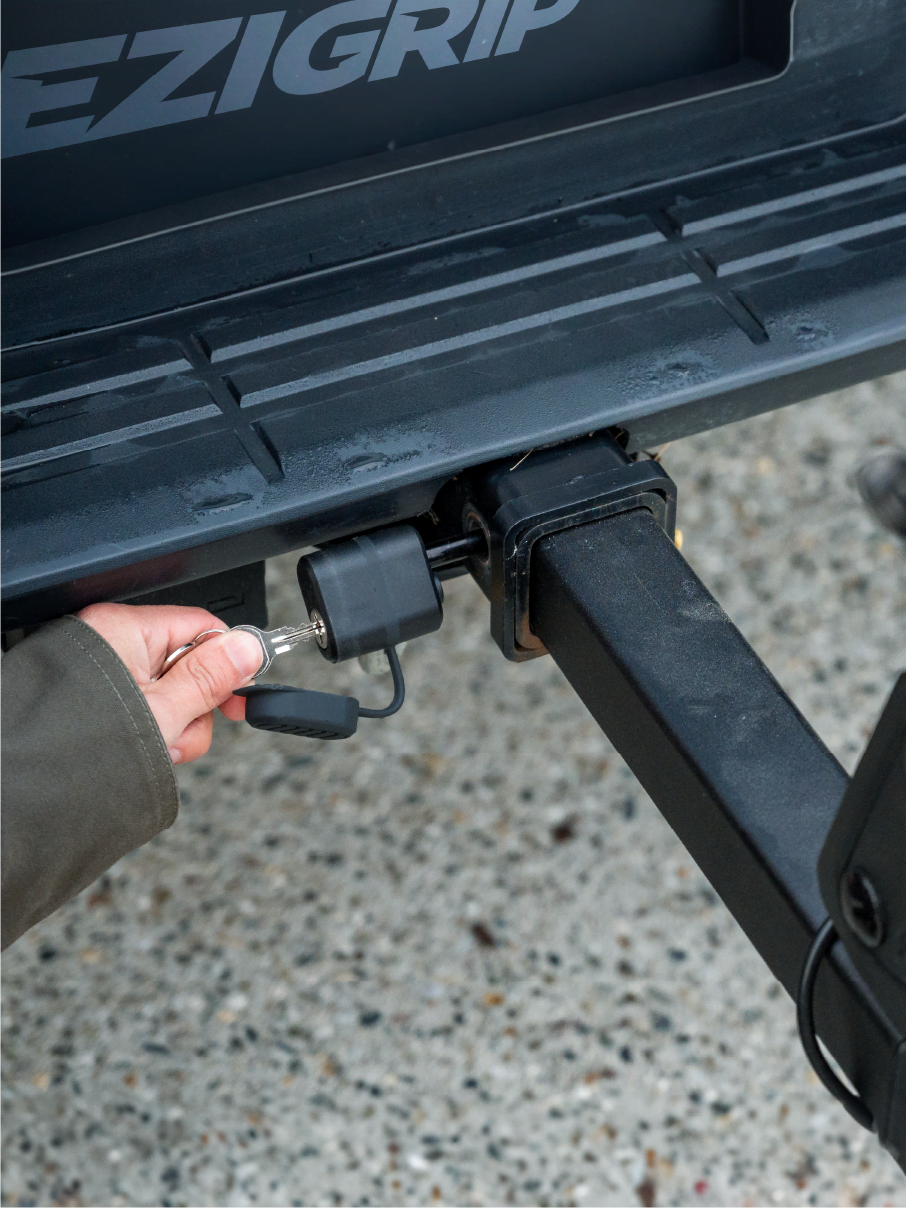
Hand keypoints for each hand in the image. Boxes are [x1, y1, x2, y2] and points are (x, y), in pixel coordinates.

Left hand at [77, 603, 262, 763]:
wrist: (30, 793)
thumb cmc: (84, 749)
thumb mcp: (164, 713)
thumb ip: (211, 677)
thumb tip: (249, 647)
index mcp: (124, 629)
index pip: (200, 626)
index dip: (228, 661)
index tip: (241, 692)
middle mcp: (110, 643)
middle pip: (188, 663)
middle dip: (195, 705)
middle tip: (181, 730)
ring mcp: (104, 673)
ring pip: (170, 691)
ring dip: (176, 725)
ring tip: (157, 746)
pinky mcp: (100, 699)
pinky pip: (146, 706)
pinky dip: (153, 730)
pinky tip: (145, 748)